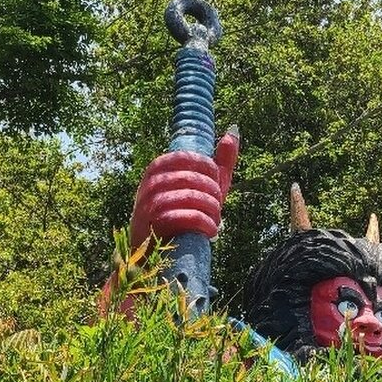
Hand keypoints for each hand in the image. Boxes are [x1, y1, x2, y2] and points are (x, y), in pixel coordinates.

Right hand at [130, 128, 238, 248]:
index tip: (216, 181)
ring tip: (215, 218)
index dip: (208, 168)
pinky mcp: (152, 226)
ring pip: (189, 197)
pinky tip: (210, 230)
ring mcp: (148, 205)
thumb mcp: (205, 184)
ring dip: (210, 209)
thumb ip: (220, 160)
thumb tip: (233, 131)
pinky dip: (204, 224)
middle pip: (191, 178)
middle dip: (212, 193)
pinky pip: (184, 217)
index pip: (187, 157)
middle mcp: (149, 184)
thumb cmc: (185, 210)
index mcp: (159, 168)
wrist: (158, 250)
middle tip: (218, 204)